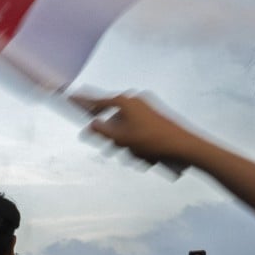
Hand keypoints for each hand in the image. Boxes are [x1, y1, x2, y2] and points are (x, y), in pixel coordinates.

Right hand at [75, 93, 196, 164]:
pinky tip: (146, 157)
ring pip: (125, 129)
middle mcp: (135, 101)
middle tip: (114, 149)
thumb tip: (90, 125)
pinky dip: (138, 144)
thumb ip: (101, 131)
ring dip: (127, 145)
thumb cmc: (153, 141)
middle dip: (112, 137)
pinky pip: (137, 132)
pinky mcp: (154, 120)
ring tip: (137, 157)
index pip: (98, 100)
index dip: (83, 102)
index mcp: (125, 101)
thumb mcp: (121, 138)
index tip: (70, 98)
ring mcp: (146, 110)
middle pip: (112, 118)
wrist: (184, 147)